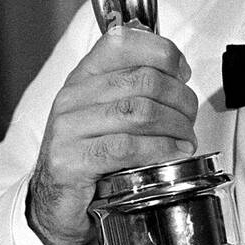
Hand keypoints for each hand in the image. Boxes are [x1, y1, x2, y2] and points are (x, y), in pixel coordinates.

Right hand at [28, 24, 197, 244]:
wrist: (55, 202)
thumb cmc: (92, 157)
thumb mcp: (111, 114)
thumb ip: (137, 89)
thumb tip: (179, 74)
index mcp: (84, 77)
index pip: (123, 42)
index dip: (163, 53)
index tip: (183, 74)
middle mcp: (73, 97)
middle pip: (143, 80)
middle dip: (180, 99)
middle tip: (190, 119)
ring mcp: (68, 128)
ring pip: (139, 111)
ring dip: (175, 126)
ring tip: (186, 140)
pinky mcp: (70, 161)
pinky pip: (126, 147)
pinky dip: (160, 149)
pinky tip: (174, 154)